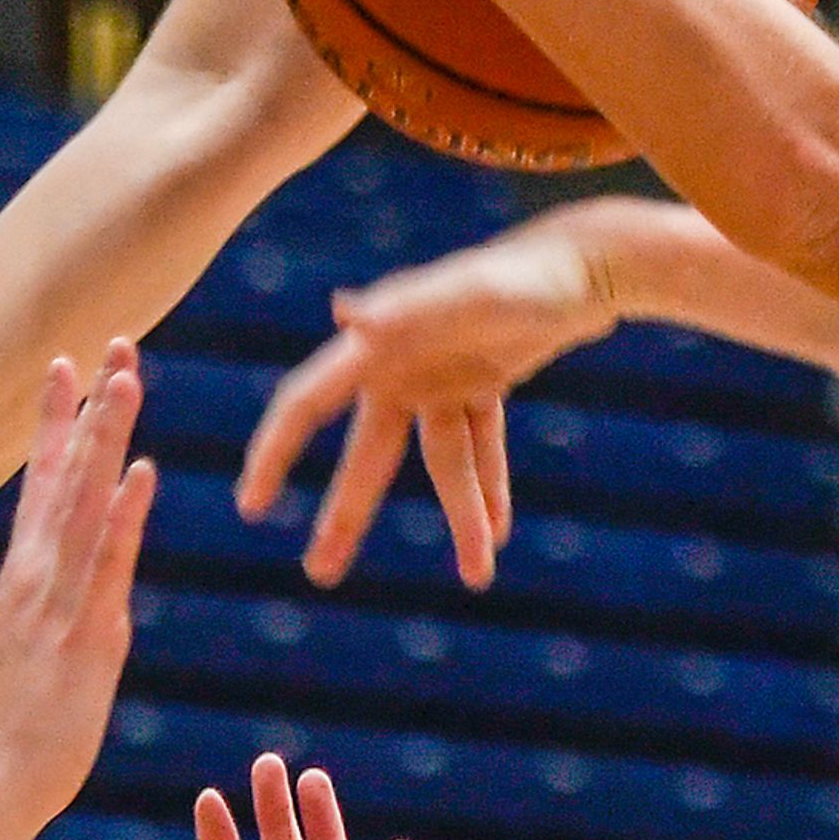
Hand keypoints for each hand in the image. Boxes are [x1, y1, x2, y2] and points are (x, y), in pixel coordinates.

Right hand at [0, 345, 155, 839]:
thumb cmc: (18, 723)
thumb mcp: (40, 644)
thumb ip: (61, 600)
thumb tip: (89, 576)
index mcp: (26, 573)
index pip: (42, 479)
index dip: (56, 419)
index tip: (68, 360)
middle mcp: (36, 572)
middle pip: (65, 472)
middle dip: (90, 406)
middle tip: (115, 343)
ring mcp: (58, 598)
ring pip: (85, 501)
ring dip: (106, 437)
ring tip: (127, 379)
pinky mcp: (85, 632)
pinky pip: (107, 563)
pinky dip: (123, 515)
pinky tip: (141, 471)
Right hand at [238, 221, 618, 585]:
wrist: (587, 261)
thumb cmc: (524, 275)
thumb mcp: (469, 293)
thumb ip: (405, 306)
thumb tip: (341, 315)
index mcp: (379, 343)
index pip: (308, 402)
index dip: (274, 452)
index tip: (251, 505)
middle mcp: (401, 362)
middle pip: (366, 454)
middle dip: (346, 514)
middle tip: (320, 574)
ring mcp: (443, 375)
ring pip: (441, 464)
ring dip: (460, 517)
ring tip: (477, 577)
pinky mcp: (483, 380)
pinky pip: (481, 447)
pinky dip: (492, 487)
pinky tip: (498, 534)